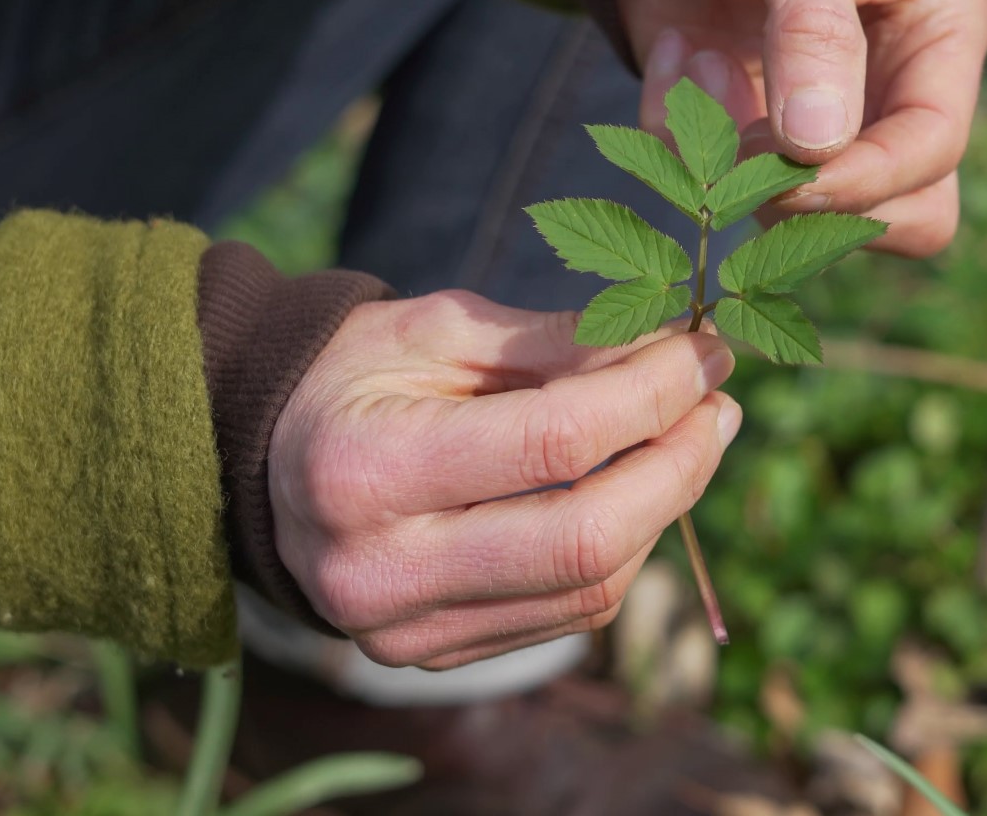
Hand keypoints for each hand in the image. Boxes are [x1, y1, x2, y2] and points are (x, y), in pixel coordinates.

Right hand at [269, 290, 738, 669]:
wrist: (266, 464)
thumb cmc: (358, 376)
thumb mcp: (439, 329)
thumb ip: (554, 344)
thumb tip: (674, 355)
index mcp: (367, 469)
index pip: (554, 442)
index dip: (653, 394)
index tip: (706, 350)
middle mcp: (381, 571)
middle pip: (585, 540)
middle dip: (679, 467)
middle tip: (720, 406)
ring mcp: (406, 631)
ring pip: (589, 590)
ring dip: (664, 511)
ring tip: (690, 439)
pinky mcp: (435, 657)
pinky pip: (567, 616)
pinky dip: (622, 552)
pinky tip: (635, 493)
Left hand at [617, 0, 986, 256]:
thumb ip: (813, 29)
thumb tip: (821, 148)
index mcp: (940, 29)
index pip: (934, 150)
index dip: (870, 182)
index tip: (793, 176)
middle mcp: (898, 87)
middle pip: (905, 214)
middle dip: (816, 199)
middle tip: (745, 146)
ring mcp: (824, 119)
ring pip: (808, 217)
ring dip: (733, 155)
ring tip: (700, 60)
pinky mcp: (751, 133)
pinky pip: (716, 183)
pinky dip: (681, 130)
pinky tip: (676, 53)